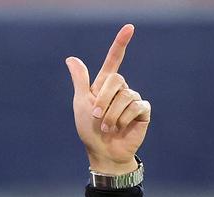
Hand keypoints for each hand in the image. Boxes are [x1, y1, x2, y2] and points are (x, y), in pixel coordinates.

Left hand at [65, 24, 150, 174]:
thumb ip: (80, 81)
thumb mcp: (80, 104)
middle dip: (103, 99)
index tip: (129, 27)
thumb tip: (71, 58)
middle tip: (96, 116)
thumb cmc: (89, 131)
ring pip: (125, 96)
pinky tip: (120, 128)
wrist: (104, 152)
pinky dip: (123, 119)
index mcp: (105, 85)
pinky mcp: (143, 111)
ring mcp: (133, 99)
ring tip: (106, 127)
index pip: (114, 59)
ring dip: (111, 114)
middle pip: (116, 79)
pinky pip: (136, 106)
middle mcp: (121, 89)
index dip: (121, 43)